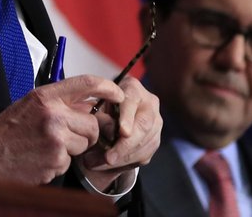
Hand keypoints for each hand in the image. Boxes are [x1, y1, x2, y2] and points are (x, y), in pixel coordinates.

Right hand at [0, 75, 123, 184]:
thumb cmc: (9, 129)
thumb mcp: (32, 104)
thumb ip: (60, 100)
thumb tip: (90, 103)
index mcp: (47, 96)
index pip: (87, 83)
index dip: (108, 88)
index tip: (119, 94)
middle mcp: (53, 115)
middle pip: (93, 123)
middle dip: (87, 132)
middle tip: (69, 135)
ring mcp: (55, 139)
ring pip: (85, 143)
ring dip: (74, 148)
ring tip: (49, 146)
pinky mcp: (55, 161)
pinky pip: (71, 161)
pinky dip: (60, 162)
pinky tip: (43, 158)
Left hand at [76, 76, 161, 191]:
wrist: (112, 114)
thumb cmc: (100, 107)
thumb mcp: (96, 108)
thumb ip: (100, 118)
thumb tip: (104, 132)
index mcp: (132, 88)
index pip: (131, 101)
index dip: (127, 117)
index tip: (122, 132)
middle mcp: (149, 102)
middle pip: (143, 125)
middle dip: (126, 145)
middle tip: (109, 158)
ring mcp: (156, 121)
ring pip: (146, 143)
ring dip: (125, 157)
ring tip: (104, 163)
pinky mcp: (155, 138)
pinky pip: (146, 154)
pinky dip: (129, 162)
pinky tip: (113, 164)